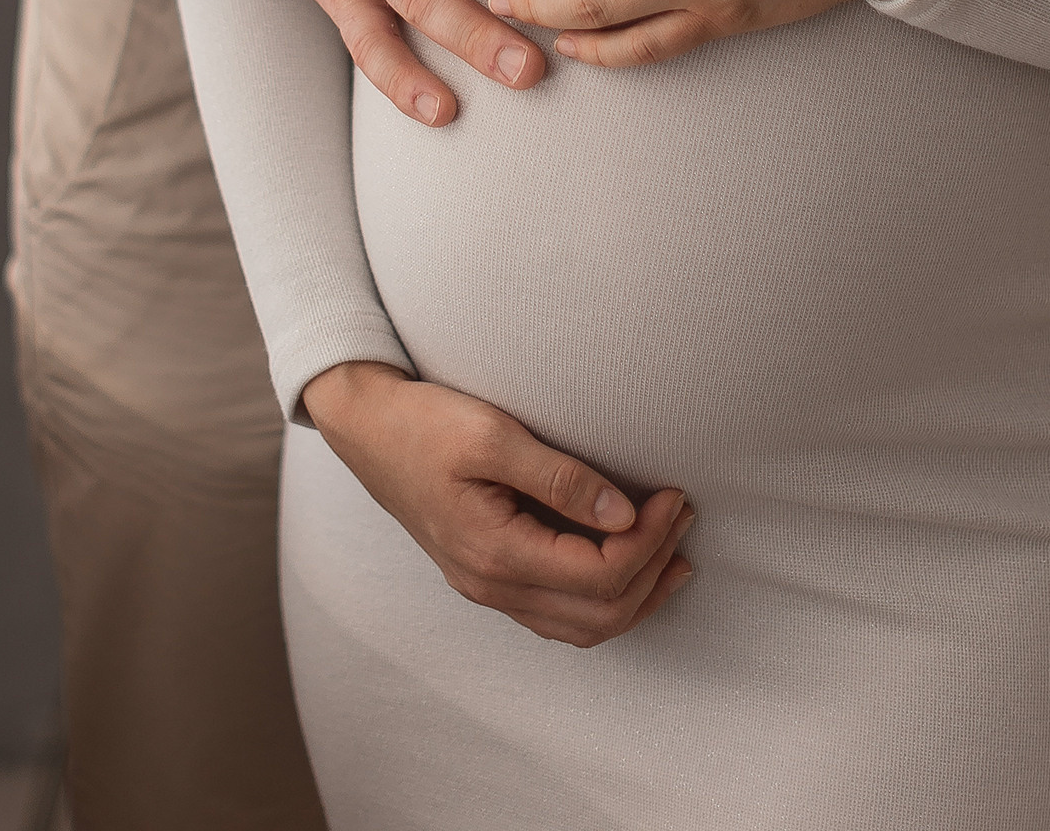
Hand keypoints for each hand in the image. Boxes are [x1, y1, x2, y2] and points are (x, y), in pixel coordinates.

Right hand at [302, 361, 693, 647]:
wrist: (366, 429)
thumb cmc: (423, 422)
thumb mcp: (492, 434)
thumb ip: (560, 477)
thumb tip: (624, 513)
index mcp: (495, 553)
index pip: (599, 575)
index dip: (649, 542)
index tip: (674, 496)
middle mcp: (492, 586)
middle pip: (599, 614)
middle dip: (654, 568)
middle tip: (683, 515)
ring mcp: (487, 589)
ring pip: (581, 627)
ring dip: (636, 595)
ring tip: (675, 554)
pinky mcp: (487, 578)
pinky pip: (559, 616)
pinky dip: (604, 600)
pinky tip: (626, 568)